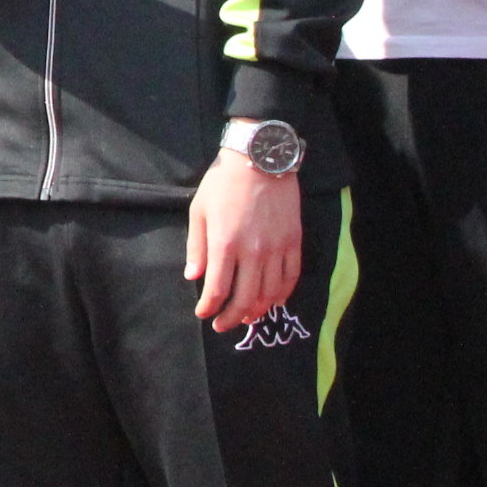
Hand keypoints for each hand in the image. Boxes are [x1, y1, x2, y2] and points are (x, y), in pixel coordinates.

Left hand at [185, 150, 303, 331]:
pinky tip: (274, 301)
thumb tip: (192, 276)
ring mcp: (277, 248)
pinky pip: (291, 277)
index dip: (209, 307)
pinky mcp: (294, 242)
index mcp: (225, 244)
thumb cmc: (223, 184)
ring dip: (257, 310)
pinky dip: (283, 294)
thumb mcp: (199, 211)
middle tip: (222, 325)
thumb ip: (196, 247)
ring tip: (246, 317)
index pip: (217, 289)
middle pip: (245, 298)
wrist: (260, 161)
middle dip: (231, 316)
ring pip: (270, 292)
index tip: (203, 314)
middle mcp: (253, 251)